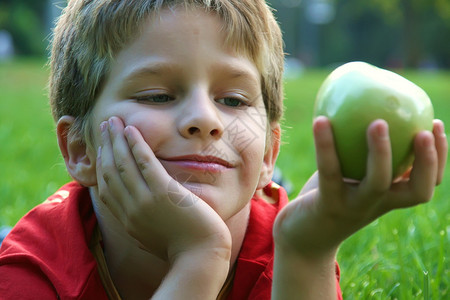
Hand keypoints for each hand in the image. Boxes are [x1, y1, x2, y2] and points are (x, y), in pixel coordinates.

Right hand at [96, 117, 230, 262]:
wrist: (200, 255)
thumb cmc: (183, 247)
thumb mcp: (153, 235)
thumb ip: (142, 221)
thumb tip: (137, 212)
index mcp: (127, 221)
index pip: (106, 188)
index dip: (101, 165)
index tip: (103, 149)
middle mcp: (130, 210)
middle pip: (110, 172)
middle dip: (105, 147)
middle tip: (105, 127)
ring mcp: (144, 201)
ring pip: (123, 164)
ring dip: (116, 140)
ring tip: (113, 122)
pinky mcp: (163, 192)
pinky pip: (144, 163)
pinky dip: (135, 145)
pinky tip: (132, 130)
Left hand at [274, 117, 446, 256]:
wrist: (299, 237)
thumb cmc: (326, 197)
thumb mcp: (346, 174)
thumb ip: (358, 152)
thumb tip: (364, 109)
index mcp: (387, 198)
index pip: (425, 183)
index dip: (438, 158)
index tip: (436, 125)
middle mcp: (376, 205)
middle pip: (417, 191)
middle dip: (428, 161)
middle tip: (425, 130)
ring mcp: (353, 208)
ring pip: (377, 183)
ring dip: (381, 153)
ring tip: (378, 123)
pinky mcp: (328, 205)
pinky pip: (330, 171)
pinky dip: (326, 145)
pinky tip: (321, 120)